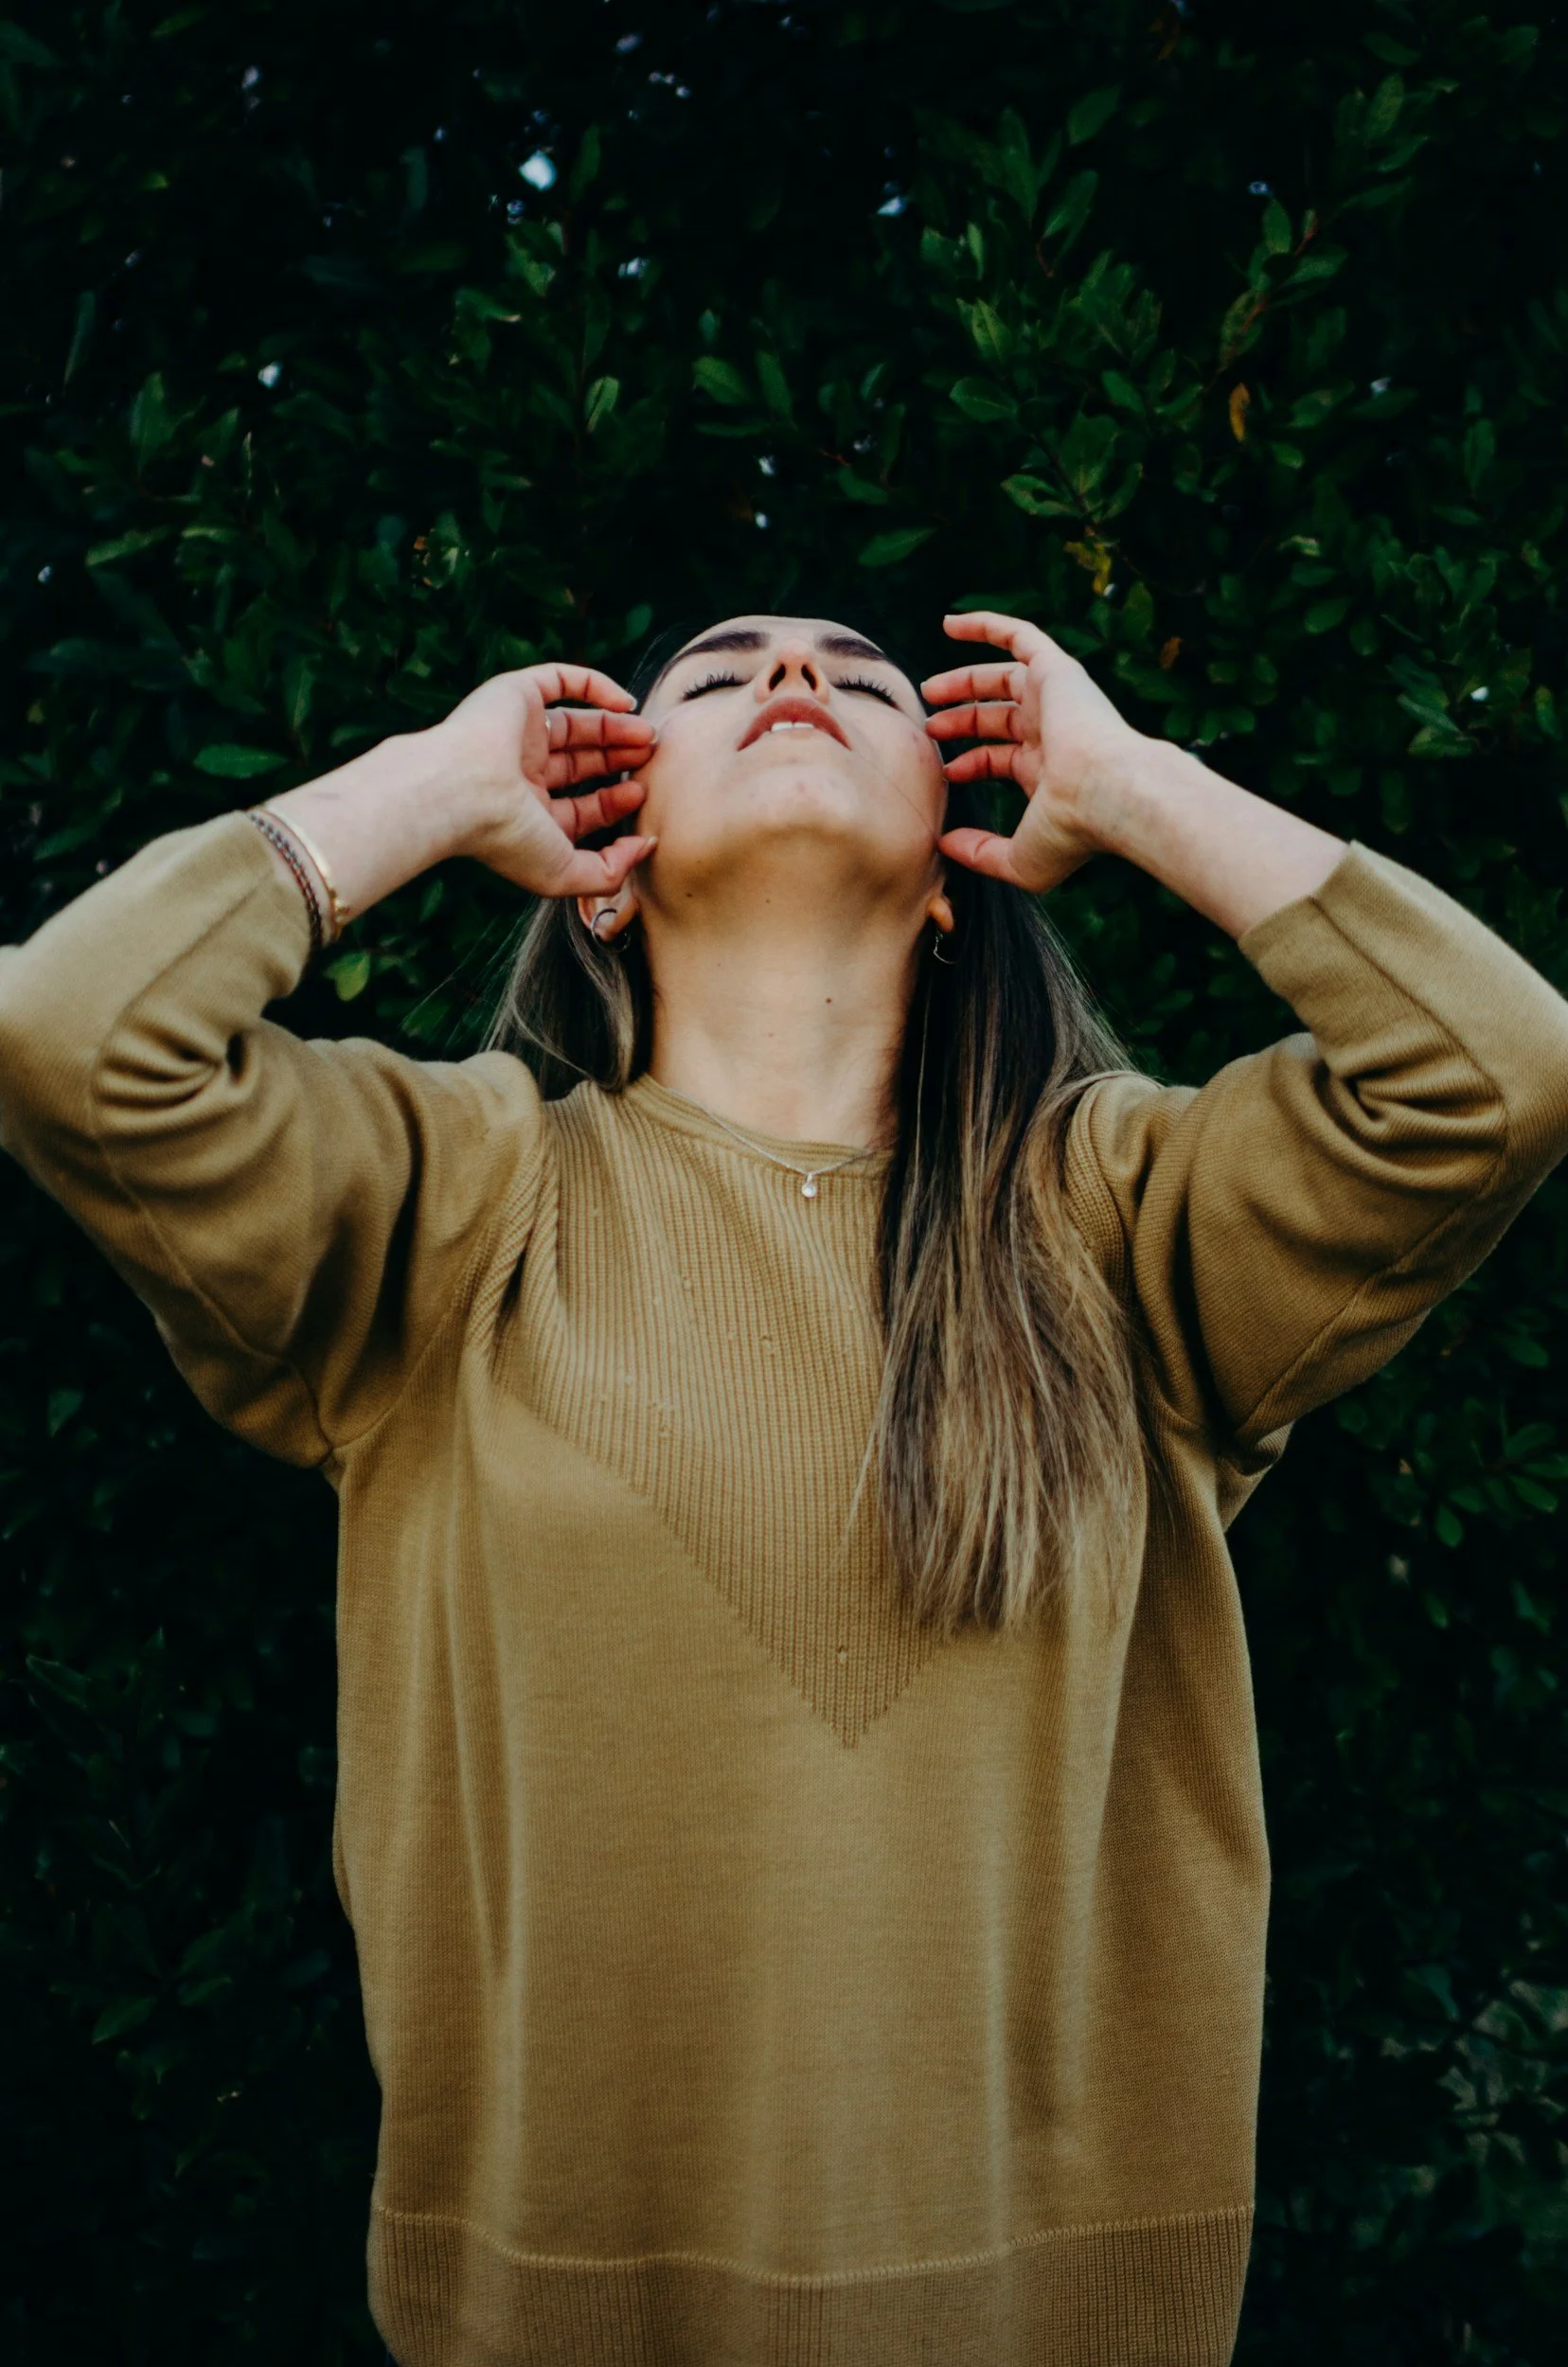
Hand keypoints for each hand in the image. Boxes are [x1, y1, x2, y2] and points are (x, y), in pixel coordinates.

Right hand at [432, 663, 657, 897]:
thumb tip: (645, 847)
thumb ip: (609, 872)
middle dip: (618, 761)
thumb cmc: (507, 838)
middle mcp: (519, 773)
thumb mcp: (564, 874)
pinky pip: (560, 680)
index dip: (613, 802)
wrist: (461, 791)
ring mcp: (517, 733)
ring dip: (615, 727)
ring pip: (575, 724)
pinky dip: (595, 685)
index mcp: (525, 815)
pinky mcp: (516, 694)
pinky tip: (627, 703)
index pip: (578, 808)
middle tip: (651, 758)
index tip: (642, 797)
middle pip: (581, 764)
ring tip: (648, 735)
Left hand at [921, 611, 1143, 892]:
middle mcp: (1055, 733)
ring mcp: (1057, 700)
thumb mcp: (1019, 859)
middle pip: (1000, 718)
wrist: (1107, 793)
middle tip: (929, 727)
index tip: (945, 773)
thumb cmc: (1071, 832)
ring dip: (964, 682)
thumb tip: (944, 846)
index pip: (1003, 759)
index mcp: (1049, 773)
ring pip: (1004, 679)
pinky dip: (986, 625)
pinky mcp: (1056, 671)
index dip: (970, 764)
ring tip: (928, 690)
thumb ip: (980, 854)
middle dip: (963, 721)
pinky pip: (1019, 635)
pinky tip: (949, 624)